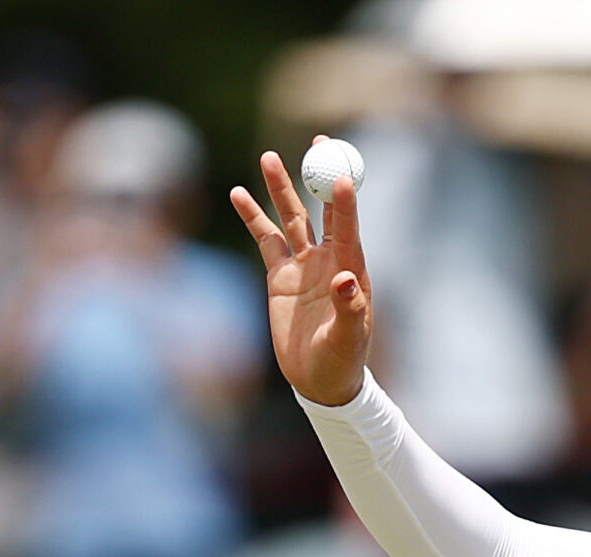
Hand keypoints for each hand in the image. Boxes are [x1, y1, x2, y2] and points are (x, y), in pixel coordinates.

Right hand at [229, 141, 370, 408]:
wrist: (320, 380)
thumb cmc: (342, 360)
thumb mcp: (348, 338)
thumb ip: (349, 309)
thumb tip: (347, 280)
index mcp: (351, 269)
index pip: (348, 227)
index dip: (345, 201)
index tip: (342, 173)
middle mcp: (329, 259)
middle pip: (323, 207)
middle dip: (320, 175)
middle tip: (319, 142)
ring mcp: (303, 264)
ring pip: (290, 217)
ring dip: (280, 188)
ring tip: (268, 157)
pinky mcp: (280, 275)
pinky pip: (264, 239)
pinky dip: (252, 217)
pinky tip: (238, 194)